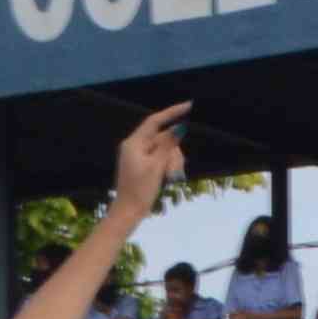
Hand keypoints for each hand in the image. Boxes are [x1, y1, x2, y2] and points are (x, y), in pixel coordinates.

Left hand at [107, 101, 192, 217]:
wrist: (128, 212)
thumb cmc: (140, 190)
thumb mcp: (156, 167)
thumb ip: (168, 146)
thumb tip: (179, 128)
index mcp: (134, 143)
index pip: (155, 121)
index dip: (172, 112)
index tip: (189, 106)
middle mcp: (136, 146)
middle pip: (164, 138)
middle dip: (173, 152)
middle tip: (173, 172)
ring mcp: (141, 157)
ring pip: (166, 150)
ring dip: (172, 162)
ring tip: (170, 178)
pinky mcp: (145, 166)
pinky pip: (162, 159)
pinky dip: (168, 166)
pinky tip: (169, 178)